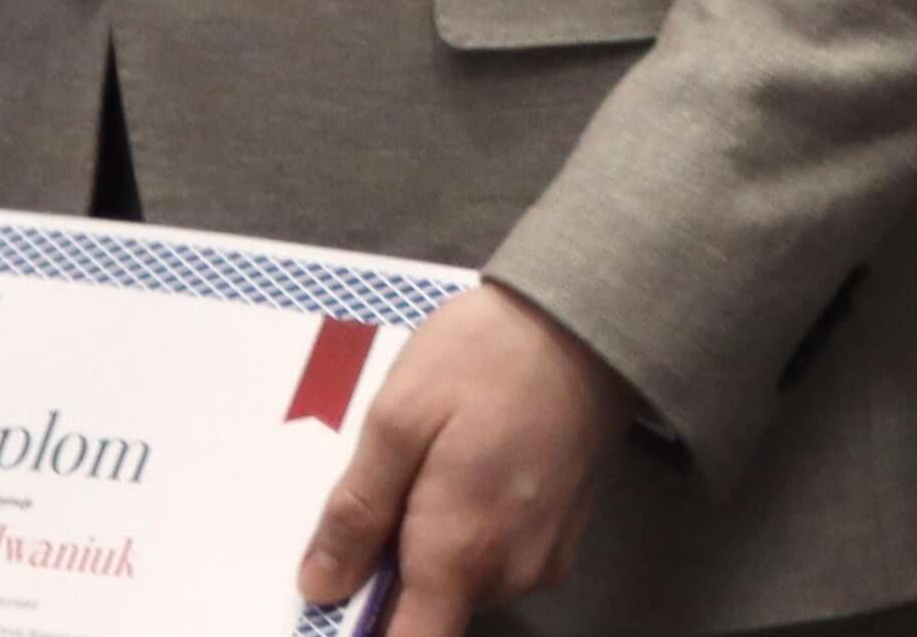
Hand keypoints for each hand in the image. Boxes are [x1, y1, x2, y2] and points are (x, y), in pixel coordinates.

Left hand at [295, 278, 631, 635]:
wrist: (594, 312)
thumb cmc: (492, 355)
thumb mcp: (399, 417)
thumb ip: (358, 512)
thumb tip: (322, 585)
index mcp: (462, 553)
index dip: (365, 631)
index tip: (344, 593)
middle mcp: (512, 571)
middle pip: (430, 612)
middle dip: (394, 571)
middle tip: (388, 491)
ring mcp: (547, 553)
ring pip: (464, 582)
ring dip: (433, 546)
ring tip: (432, 464)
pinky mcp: (566, 529)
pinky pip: (500, 555)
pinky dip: (472, 528)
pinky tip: (470, 464)